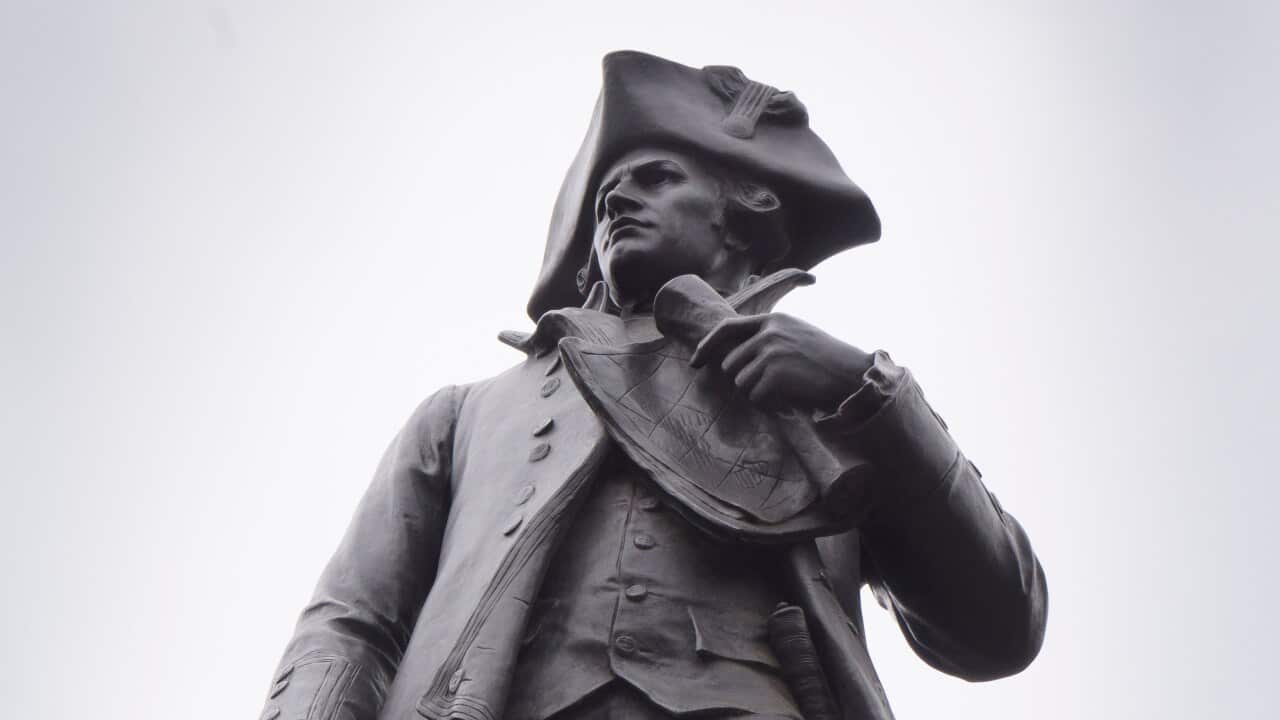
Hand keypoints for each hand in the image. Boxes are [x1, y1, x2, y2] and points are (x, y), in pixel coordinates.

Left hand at [689, 312, 873, 411]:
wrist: (853, 375)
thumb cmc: (827, 361)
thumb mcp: (796, 336)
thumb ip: (766, 339)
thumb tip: (730, 361)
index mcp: (772, 320)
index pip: (727, 328)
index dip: (707, 346)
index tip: (695, 361)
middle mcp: (768, 332)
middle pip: (730, 364)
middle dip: (746, 380)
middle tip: (774, 386)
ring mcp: (770, 352)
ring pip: (741, 383)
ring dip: (759, 394)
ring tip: (787, 391)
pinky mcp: (774, 374)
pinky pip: (756, 398)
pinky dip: (770, 405)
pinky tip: (791, 399)